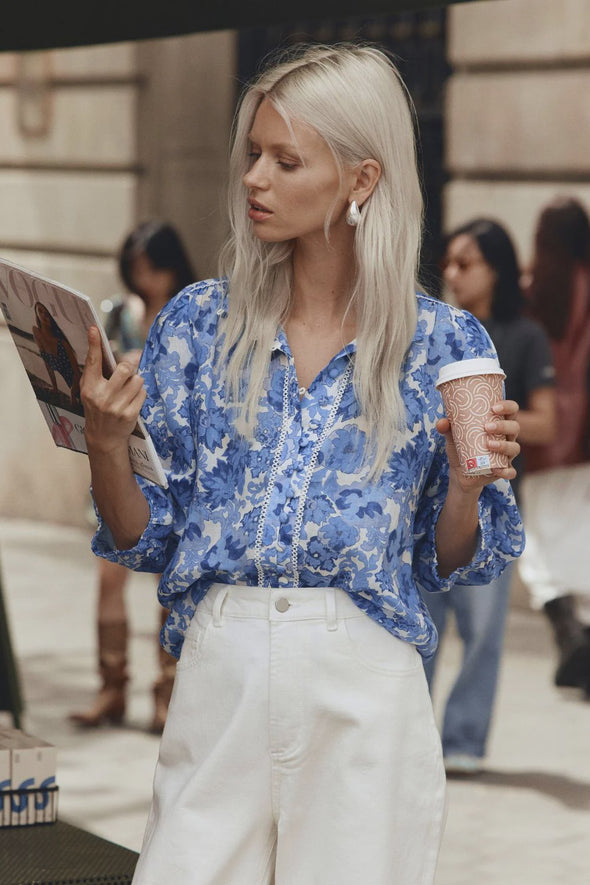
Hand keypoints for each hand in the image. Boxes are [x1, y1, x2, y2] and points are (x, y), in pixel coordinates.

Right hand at [81, 326, 145, 454]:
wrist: (103, 438)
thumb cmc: (97, 409)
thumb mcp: (90, 391)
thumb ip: (97, 373)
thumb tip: (109, 348)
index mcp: (89, 388)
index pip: (93, 362)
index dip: (94, 344)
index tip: (94, 329)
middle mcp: (102, 396)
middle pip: (124, 369)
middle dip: (129, 367)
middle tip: (128, 371)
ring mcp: (116, 406)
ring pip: (137, 380)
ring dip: (136, 382)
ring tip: (128, 390)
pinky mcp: (130, 414)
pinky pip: (143, 393)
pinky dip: (140, 394)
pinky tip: (132, 401)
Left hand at [436, 399, 520, 494]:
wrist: (460, 472)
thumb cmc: (462, 447)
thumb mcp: (453, 436)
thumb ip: (447, 428)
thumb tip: (442, 422)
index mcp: (499, 424)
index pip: (511, 411)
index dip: (508, 406)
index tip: (494, 407)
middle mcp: (507, 437)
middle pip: (515, 427)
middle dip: (503, 425)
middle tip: (486, 427)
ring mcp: (507, 455)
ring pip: (514, 448)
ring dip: (504, 445)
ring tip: (488, 444)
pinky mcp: (503, 470)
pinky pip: (511, 472)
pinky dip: (506, 471)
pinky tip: (495, 469)